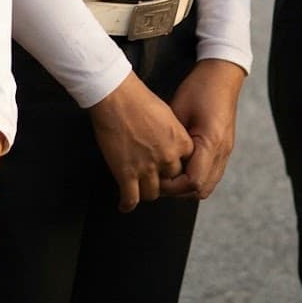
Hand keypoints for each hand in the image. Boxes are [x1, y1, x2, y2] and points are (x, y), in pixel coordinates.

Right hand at [87, 70, 194, 211]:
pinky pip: (131, 198)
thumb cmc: (138, 99)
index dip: (175, 170)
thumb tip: (169, 143)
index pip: (185, 167)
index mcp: (180, 142)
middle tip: (151, 179)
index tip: (167, 170)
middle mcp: (167, 158)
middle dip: (161, 182)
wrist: (116, 97)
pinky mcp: (126, 173)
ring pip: (152, 193)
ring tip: (138, 189)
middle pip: (170, 182)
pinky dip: (127, 204)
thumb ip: (172, 134)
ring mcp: (147, 168)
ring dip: (145, 191)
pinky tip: (124, 205)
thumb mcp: (167, 114)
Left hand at [160, 59, 245, 200]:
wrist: (222, 75)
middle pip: (200, 190)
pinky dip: (196, 177)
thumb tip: (153, 158)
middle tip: (158, 179)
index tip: (155, 177)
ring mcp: (226, 153)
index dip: (171, 186)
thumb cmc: (199, 89)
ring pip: (207, 186)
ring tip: (168, 175)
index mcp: (210, 142)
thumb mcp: (178, 110)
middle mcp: (222, 152)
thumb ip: (170, 138)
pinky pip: (211, 175)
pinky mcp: (224, 150)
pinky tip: (180, 167)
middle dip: (178, 191)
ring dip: (187, 186)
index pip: (192, 181)